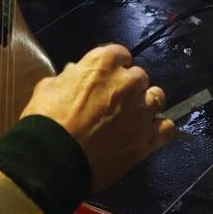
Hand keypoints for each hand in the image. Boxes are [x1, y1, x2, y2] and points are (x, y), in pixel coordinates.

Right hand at [22, 44, 174, 192]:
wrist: (53, 160)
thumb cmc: (45, 120)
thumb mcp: (48, 87)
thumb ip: (68, 78)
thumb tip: (74, 75)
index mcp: (102, 64)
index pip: (119, 54)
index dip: (113, 66)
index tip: (105, 77)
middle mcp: (127, 82)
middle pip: (139, 76)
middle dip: (128, 86)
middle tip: (113, 102)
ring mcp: (140, 111)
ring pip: (156, 97)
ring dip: (146, 103)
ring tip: (132, 117)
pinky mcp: (147, 139)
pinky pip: (167, 127)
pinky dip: (158, 129)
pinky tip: (146, 134)